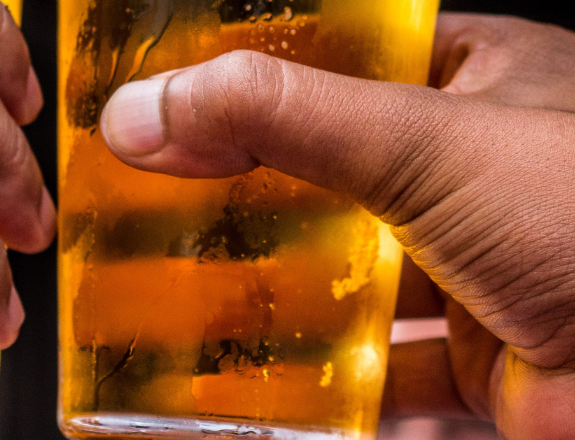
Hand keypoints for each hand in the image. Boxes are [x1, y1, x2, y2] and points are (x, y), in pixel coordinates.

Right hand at [100, 13, 574, 439]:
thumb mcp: (427, 143)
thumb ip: (283, 118)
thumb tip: (147, 112)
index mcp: (483, 81)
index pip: (346, 58)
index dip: (258, 75)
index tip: (172, 95)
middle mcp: (478, 171)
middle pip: (333, 173)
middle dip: (248, 194)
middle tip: (158, 196)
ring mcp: (477, 268)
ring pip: (349, 276)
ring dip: (273, 294)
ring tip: (180, 292)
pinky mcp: (479, 360)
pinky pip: (377, 366)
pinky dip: (318, 381)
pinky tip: (253, 383)